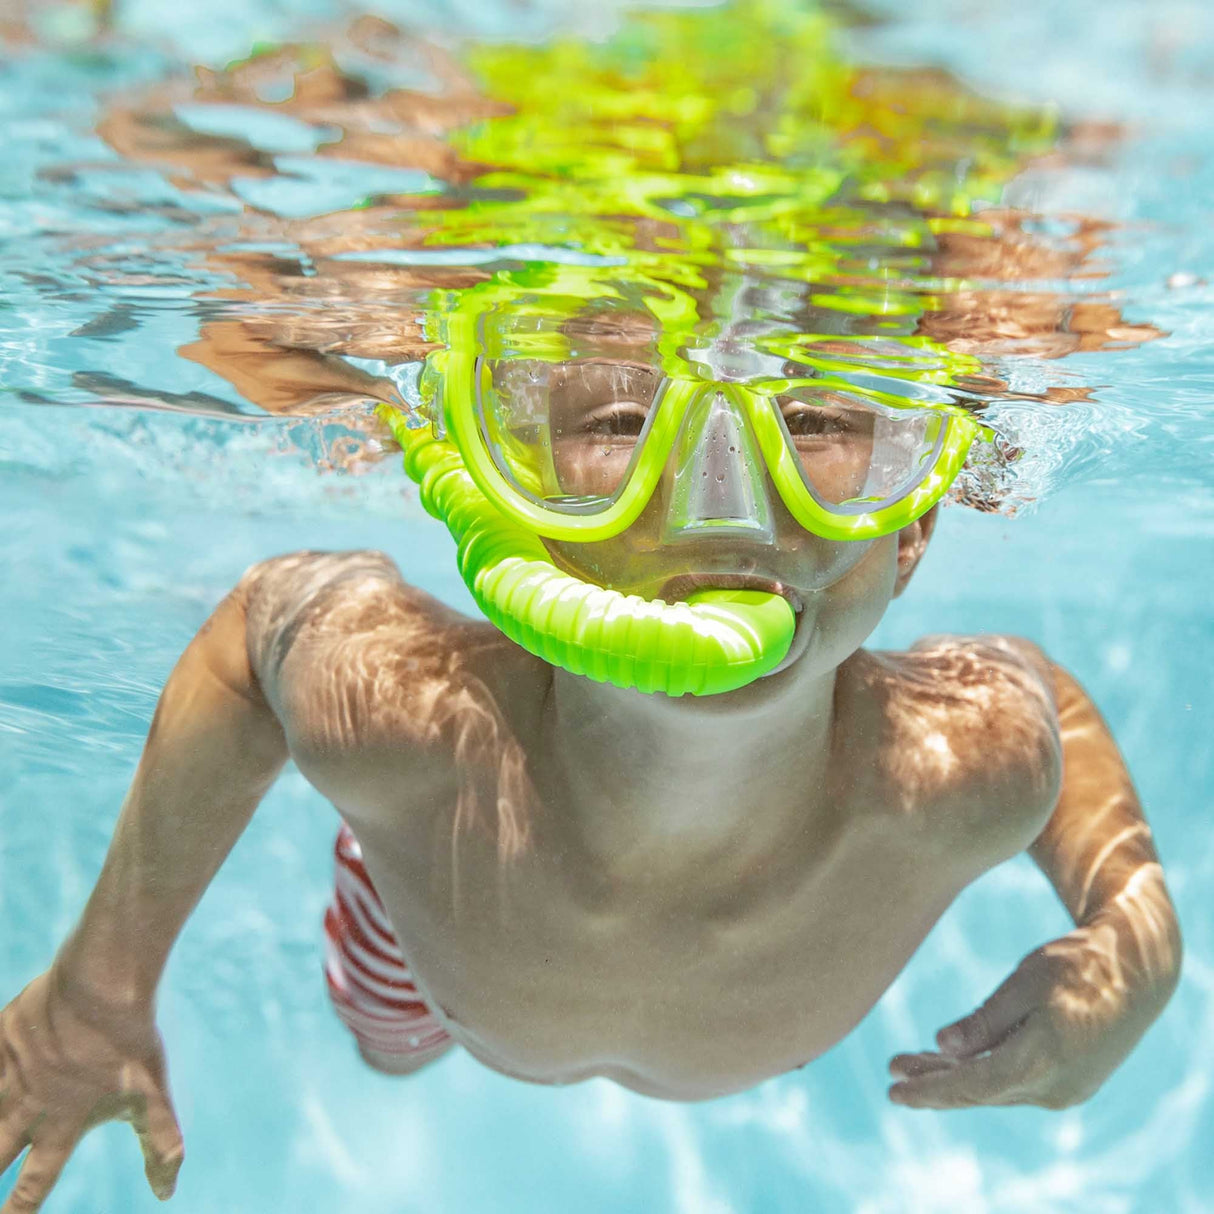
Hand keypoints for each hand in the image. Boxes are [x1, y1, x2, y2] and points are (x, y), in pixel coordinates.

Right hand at [0, 969, 182, 1211]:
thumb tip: (167, 1193)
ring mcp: (13, 1071)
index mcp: (65, 1122)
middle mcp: (32, 1105)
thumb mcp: (153, 1094)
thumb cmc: (132, 1040)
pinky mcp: (4, 1037)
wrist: (103, 983)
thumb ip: (160, 1143)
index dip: (18, 1210)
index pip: (35, 1182)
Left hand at [887, 918, 1177, 1109]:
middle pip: (979, 1092)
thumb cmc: (1078, 967)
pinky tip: (950, 1062)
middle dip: (933, 1084)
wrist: (1137, 975)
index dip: (930, 1089)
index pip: (972, 1084)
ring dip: (952, 1078)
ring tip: (909, 1065)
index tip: (895, 1091)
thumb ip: (985, 1019)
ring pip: (994, 1089)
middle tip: (891, 1076)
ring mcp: (1064, 1090)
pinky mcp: (1068, 1084)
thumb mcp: (1025, 981)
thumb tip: (943, 1047)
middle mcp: (1053, 1086)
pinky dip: (980, 1074)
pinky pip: (1013, 1084)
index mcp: (1042, 1059)